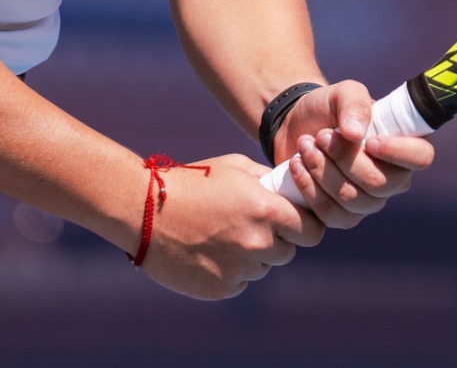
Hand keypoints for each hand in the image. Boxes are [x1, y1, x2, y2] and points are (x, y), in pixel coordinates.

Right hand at [135, 154, 324, 298]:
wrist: (144, 211)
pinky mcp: (222, 289)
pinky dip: (231, 270)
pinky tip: (208, 251)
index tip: (297, 224)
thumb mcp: (235, 167)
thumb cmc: (191, 182)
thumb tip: (293, 190)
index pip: (312, 232)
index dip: (306, 227)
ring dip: (252, 255)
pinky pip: (240, 281)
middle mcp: (257, 243)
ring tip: (221, 235)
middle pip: (288, 252)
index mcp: (265, 210)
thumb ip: (269, 181)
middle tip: (250, 226)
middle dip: (276, 240)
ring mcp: (239, 270)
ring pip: (262, 267)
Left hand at [273, 81, 434, 228]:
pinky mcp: (341, 215)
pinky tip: (296, 164)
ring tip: (304, 145)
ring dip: (322, 170)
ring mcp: (368, 201)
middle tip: (321, 136)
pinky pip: (329, 213)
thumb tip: (355, 134)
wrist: (296, 125)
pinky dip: (309, 187)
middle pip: (379, 184)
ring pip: (351, 199)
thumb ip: (353, 104)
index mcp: (404, 145)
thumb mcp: (342, 93)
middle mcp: (392, 179)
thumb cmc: (329, 107)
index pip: (421, 157)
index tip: (369, 141)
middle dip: (344, 159)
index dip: (398, 153)